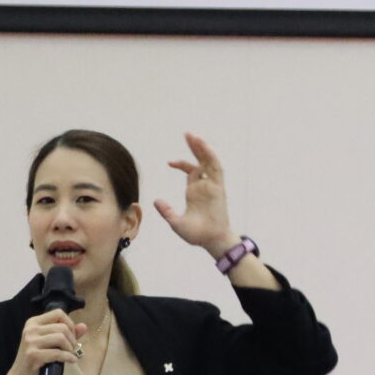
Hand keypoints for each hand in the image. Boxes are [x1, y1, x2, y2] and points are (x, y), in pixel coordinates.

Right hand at [6, 309, 86, 374]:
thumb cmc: (35, 360)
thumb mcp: (49, 343)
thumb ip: (66, 333)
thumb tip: (84, 326)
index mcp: (33, 322)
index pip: (58, 313)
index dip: (69, 324)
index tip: (71, 337)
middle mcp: (30, 329)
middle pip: (62, 327)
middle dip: (72, 339)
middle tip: (71, 349)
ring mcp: (30, 342)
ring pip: (60, 338)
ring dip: (70, 348)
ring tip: (70, 355)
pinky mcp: (33, 356)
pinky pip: (58, 353)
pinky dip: (68, 357)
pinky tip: (71, 361)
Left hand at [153, 133, 237, 253]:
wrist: (211, 241)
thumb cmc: (196, 234)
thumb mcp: (176, 223)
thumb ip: (166, 211)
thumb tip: (155, 201)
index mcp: (195, 192)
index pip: (190, 171)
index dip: (181, 164)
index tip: (169, 162)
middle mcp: (204, 186)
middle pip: (200, 161)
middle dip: (194, 148)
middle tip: (187, 134)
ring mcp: (212, 186)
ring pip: (209, 161)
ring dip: (202, 148)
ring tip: (194, 136)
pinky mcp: (219, 187)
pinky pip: (216, 168)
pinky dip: (211, 157)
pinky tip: (204, 147)